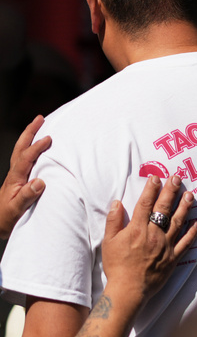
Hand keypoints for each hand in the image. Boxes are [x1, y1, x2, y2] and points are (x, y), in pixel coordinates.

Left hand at [0, 115, 50, 239]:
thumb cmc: (7, 218)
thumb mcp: (17, 209)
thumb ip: (27, 195)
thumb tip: (40, 181)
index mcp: (15, 178)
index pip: (26, 158)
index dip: (37, 147)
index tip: (49, 138)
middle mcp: (15, 174)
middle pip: (20, 148)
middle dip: (29, 132)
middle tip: (40, 118)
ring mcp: (16, 176)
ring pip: (21, 151)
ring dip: (29, 137)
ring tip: (39, 126)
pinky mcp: (19, 179)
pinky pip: (25, 158)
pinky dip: (31, 149)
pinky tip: (38, 149)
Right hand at [102, 175, 196, 303]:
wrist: (129, 290)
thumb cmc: (116, 266)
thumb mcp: (108, 242)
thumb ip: (113, 221)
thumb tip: (117, 202)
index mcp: (137, 229)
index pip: (146, 204)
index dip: (151, 189)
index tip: (156, 177)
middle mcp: (154, 234)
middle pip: (164, 209)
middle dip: (171, 191)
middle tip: (177, 178)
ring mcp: (166, 245)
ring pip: (178, 222)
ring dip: (184, 207)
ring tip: (190, 194)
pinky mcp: (173, 257)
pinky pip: (186, 242)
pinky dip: (192, 232)